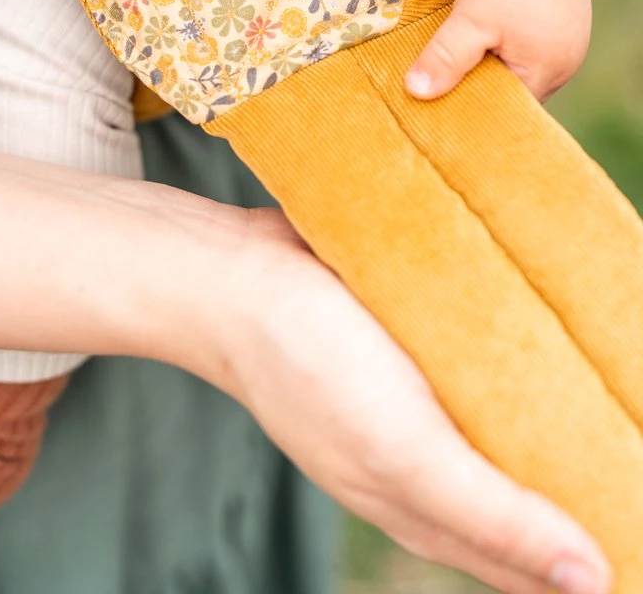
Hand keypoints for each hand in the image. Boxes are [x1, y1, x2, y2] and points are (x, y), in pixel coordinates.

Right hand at [226, 209, 608, 593]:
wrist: (235, 274)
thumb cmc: (308, 366)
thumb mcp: (400, 452)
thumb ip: (492, 517)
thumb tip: (593, 582)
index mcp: (428, 506)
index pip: (537, 563)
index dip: (598, 562)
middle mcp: (432, 461)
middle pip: (534, 494)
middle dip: (595, 488)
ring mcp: (422, 401)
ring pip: (517, 428)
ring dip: (569, 420)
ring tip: (626, 395)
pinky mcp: (416, 346)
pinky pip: (489, 365)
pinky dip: (530, 362)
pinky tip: (562, 335)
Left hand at [405, 0, 590, 101]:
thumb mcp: (471, 21)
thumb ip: (445, 60)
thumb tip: (417, 92)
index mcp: (550, 72)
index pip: (507, 105)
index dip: (474, 103)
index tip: (440, 101)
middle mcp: (564, 58)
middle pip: (513, 83)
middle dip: (479, 79)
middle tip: (440, 75)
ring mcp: (565, 33)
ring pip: (517, 58)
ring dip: (489, 54)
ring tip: (456, 49)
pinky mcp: (558, 9)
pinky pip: (525, 36)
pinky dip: (501, 34)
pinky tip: (478, 24)